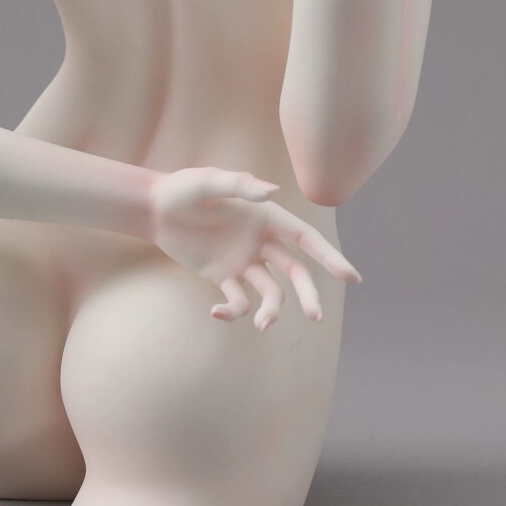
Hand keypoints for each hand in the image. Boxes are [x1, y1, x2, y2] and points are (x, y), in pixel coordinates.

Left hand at [148, 167, 360, 330]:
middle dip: (308, 293)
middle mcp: (260, 241)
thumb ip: (240, 185)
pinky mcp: (222, 277)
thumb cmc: (182, 189)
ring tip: (263, 324)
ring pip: (271, 292)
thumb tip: (273, 192)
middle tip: (316, 316)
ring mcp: (243, 261)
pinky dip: (232, 312)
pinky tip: (216, 311)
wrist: (153, 209)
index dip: (329, 257)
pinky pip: (238, 301)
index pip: (304, 239)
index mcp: (264, 217)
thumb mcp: (208, 181)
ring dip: (272, 310)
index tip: (351, 277)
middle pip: (295, 271)